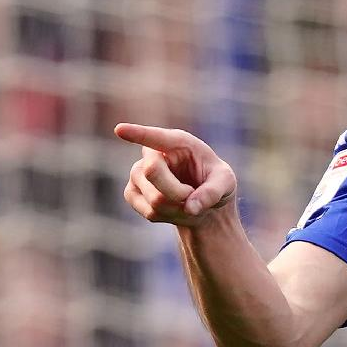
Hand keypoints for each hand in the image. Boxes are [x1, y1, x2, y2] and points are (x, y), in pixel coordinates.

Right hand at [115, 123, 237, 226]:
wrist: (204, 204)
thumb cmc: (216, 183)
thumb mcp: (226, 183)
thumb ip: (212, 193)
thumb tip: (189, 208)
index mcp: (178, 142)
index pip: (154, 137)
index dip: (136, 133)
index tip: (120, 130)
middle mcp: (153, 154)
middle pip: (152, 171)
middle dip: (178, 192)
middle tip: (193, 195)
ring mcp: (138, 173)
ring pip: (154, 198)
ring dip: (177, 207)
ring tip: (188, 201)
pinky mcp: (132, 193)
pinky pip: (149, 212)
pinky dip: (168, 217)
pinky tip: (175, 209)